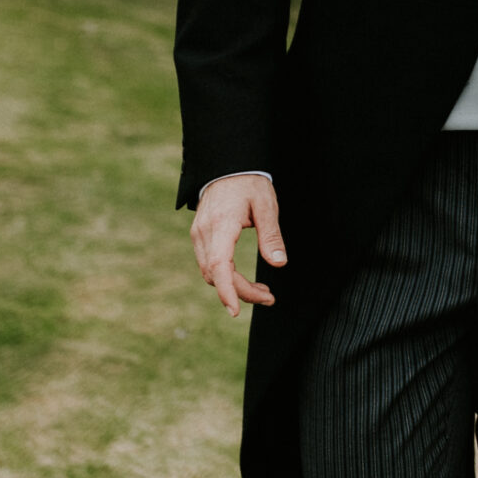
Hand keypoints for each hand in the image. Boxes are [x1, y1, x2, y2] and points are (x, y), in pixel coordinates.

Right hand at [191, 173, 283, 317]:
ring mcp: (198, 235)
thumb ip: (271, 235)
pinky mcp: (200, 236)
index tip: (235, 311)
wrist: (227, 166)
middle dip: (241, 292)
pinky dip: (225, 276)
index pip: (220, 265)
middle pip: (216, 274)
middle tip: (269, 297)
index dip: (227, 290)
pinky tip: (243, 279)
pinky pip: (209, 264)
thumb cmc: (249, 183)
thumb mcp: (266, 206)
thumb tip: (279, 264)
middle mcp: (204, 232)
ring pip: (211, 272)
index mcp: (222, 224)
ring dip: (233, 286)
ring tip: (262, 291)